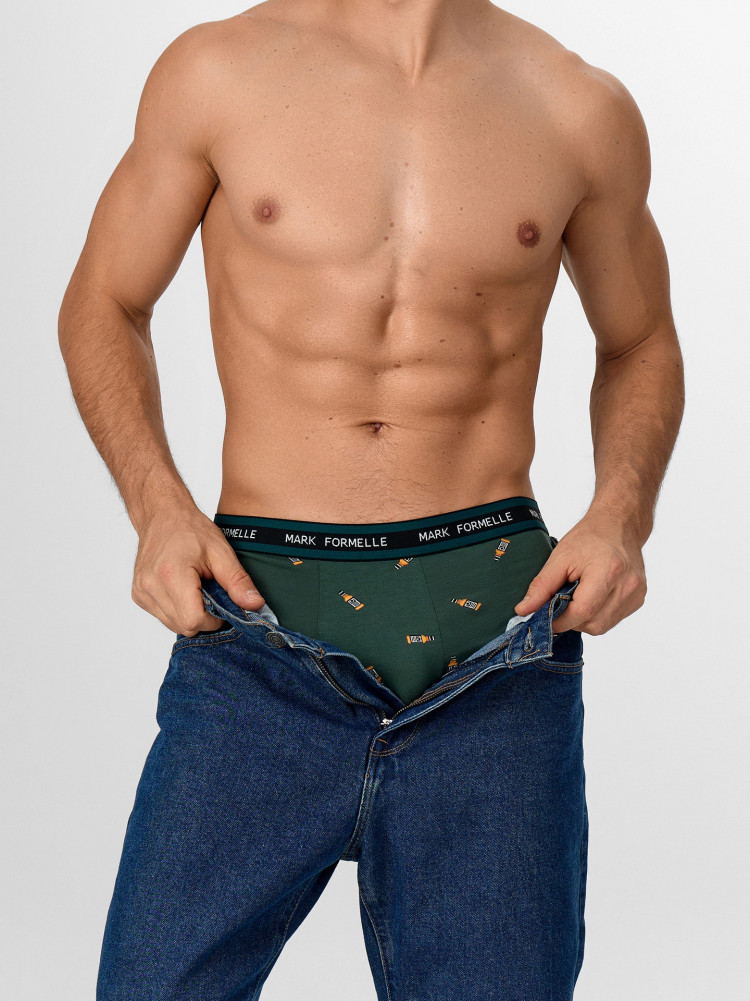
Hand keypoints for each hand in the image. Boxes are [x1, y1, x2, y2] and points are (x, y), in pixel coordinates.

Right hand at [131, 504, 264, 635]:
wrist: (161, 515)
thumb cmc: (190, 529)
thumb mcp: (221, 552)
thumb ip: (238, 582)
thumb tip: (256, 605)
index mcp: (171, 575)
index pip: (193, 620)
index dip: (213, 619)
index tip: (222, 605)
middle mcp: (151, 587)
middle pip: (184, 626)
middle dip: (204, 618)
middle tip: (211, 594)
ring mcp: (141, 592)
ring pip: (173, 625)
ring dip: (190, 615)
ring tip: (196, 589)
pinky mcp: (138, 595)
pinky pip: (163, 617)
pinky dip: (178, 610)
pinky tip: (183, 590)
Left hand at [512, 513, 646, 634]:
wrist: (619, 524)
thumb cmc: (590, 537)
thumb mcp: (559, 557)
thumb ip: (542, 586)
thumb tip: (524, 610)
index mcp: (609, 571)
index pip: (582, 611)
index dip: (559, 621)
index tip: (543, 618)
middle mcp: (628, 586)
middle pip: (593, 624)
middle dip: (571, 620)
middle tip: (560, 603)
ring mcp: (636, 595)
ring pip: (602, 626)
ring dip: (583, 619)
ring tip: (577, 596)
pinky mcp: (638, 600)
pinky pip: (611, 620)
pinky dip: (596, 615)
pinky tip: (591, 597)